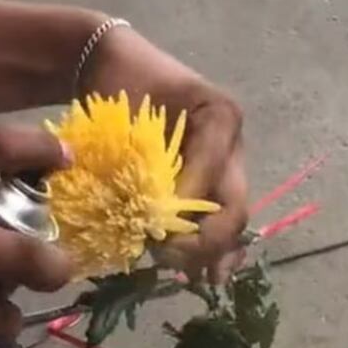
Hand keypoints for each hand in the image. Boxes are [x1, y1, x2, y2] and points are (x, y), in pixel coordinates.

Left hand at [81, 26, 247, 282]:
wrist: (113, 67)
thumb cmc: (118, 86)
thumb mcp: (128, 111)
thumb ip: (143, 159)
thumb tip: (154, 219)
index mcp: (218, 118)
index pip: (212, 176)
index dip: (188, 211)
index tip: (159, 237)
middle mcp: (231, 144)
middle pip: (234, 205)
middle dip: (206, 241)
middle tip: (172, 260)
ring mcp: (225, 164)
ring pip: (233, 217)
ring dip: (215, 251)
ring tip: (201, 279)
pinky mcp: (211, 180)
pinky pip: (222, 218)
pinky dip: (214, 247)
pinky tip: (207, 276)